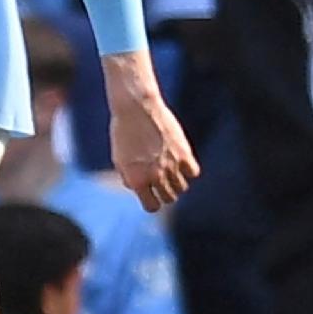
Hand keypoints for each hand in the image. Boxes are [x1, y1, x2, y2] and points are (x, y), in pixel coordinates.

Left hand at [105, 58, 198, 212]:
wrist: (135, 107)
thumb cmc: (124, 131)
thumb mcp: (119, 158)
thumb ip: (129, 178)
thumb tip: (139, 190)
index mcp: (137, 181)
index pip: (152, 206)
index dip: (152, 201)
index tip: (152, 193)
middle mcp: (155, 176)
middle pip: (169, 198)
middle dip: (165, 192)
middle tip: (162, 180)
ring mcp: (170, 165)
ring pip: (182, 187)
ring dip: (177, 182)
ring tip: (171, 170)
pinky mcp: (183, 152)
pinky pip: (193, 172)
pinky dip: (189, 170)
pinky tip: (181, 161)